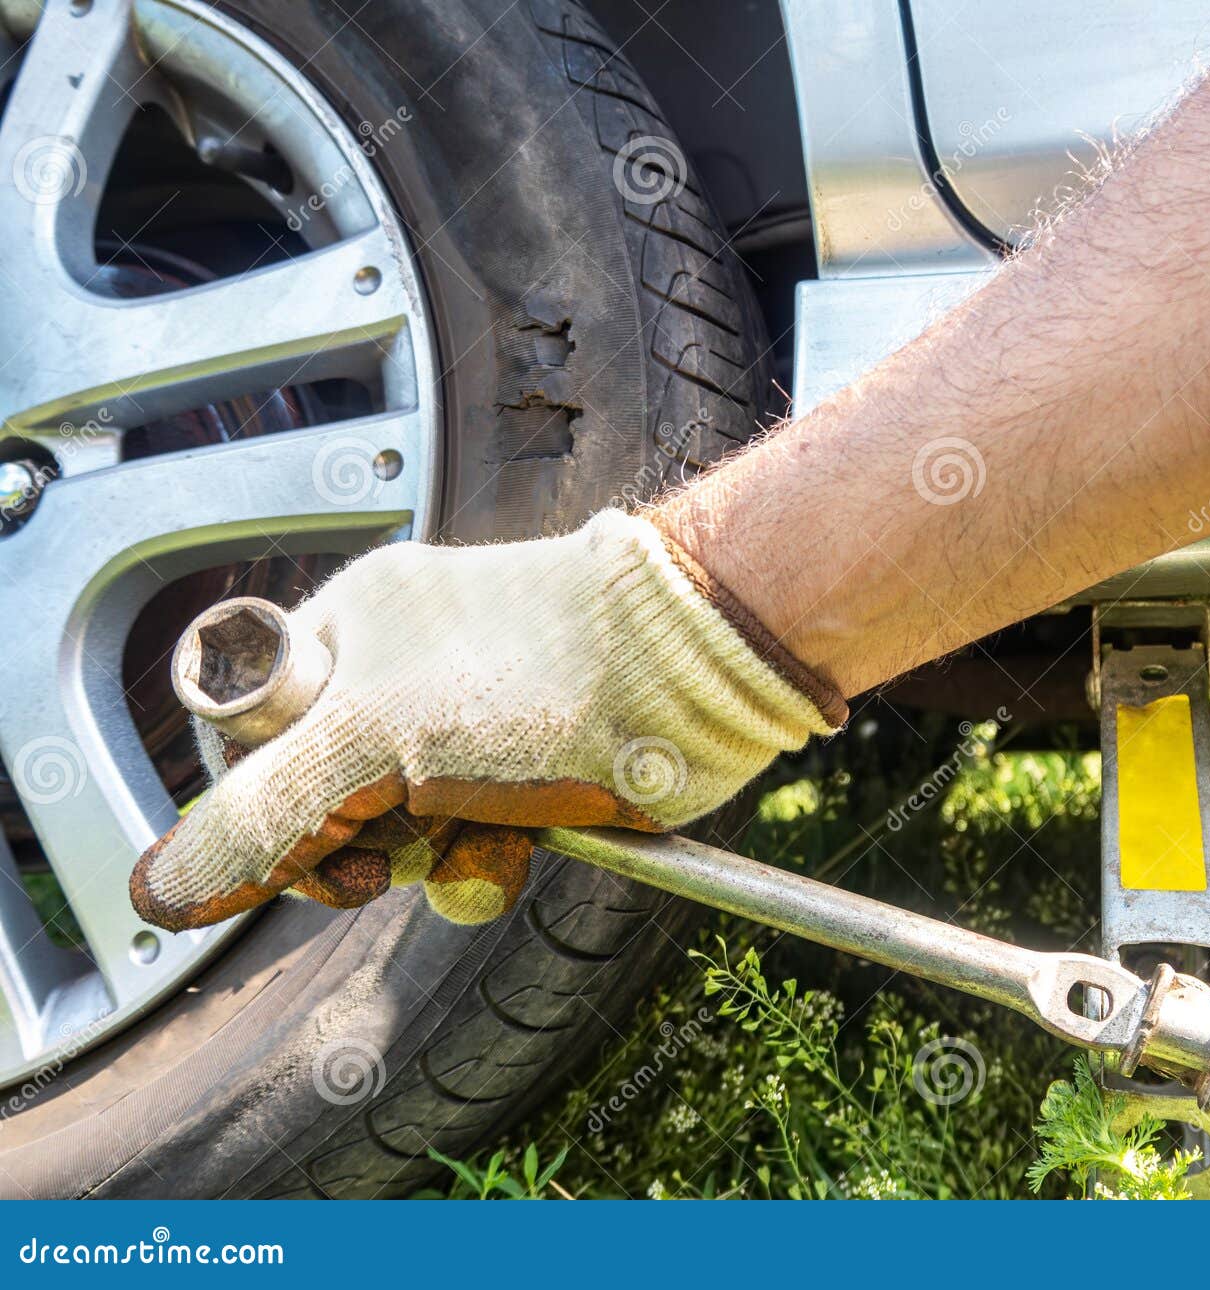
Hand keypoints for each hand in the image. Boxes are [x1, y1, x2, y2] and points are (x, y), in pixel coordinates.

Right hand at [130, 511, 842, 929]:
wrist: (692, 680)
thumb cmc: (540, 671)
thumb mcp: (372, 742)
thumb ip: (262, 815)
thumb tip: (160, 888)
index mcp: (346, 637)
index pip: (251, 742)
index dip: (266, 800)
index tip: (304, 826)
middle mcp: (399, 680)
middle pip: (321, 807)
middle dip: (358, 843)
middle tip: (390, 839)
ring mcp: (466, 734)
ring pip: (400, 843)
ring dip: (436, 860)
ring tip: (482, 826)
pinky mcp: (525, 782)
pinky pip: (470, 855)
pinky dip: (491, 865)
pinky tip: (526, 842)